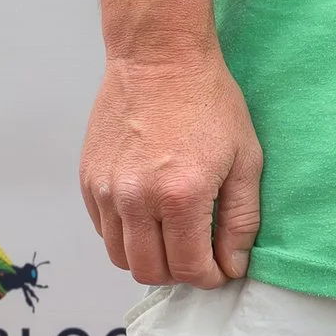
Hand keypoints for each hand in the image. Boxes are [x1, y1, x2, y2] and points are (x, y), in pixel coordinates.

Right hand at [80, 45, 263, 285]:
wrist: (159, 58)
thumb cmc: (208, 102)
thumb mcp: (246, 160)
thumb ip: (240, 220)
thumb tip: (232, 264)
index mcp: (181, 196)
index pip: (190, 268)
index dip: (210, 277)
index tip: (220, 270)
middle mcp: (136, 198)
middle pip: (150, 271)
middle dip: (180, 273)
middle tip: (199, 257)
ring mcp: (107, 190)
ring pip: (120, 257)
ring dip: (149, 258)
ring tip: (173, 238)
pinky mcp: (89, 179)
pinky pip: (103, 229)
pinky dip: (125, 235)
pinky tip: (150, 216)